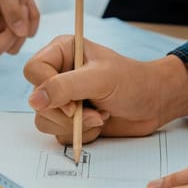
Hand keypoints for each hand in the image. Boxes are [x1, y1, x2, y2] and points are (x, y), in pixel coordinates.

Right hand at [0, 0, 39, 74]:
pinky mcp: (14, 26)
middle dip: (11, 36)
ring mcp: (0, 27)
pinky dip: (33, 21)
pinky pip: (28, 35)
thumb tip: (19, 32)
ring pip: (13, 46)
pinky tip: (29, 5)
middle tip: (21, 15)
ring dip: (24, 27)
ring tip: (24, 4)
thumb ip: (12, 8)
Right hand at [23, 35, 187, 143]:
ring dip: (75, 126)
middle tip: (95, 113)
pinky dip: (81, 134)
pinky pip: (58, 134)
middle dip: (66, 114)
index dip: (47, 90)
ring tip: (100, 116)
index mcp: (62, 52)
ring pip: (45, 120)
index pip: (33, 70)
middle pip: (36, 101)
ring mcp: (63, 99)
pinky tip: (99, 123)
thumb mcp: (100, 79)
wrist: (154, 104)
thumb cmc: (133, 82)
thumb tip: (34, 100)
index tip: (72, 104)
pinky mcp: (69, 119)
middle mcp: (58, 74)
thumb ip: (65, 87)